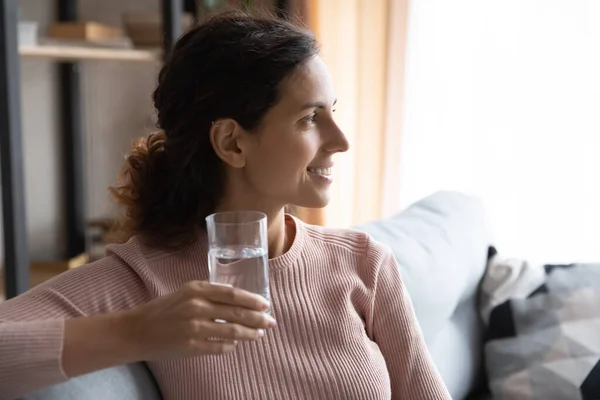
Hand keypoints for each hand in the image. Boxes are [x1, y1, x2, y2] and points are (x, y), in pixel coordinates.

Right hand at [121, 281, 275, 359]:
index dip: (252, 300)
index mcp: (197, 289)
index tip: (266, 305)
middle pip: (236, 313)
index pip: (232, 294)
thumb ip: (209, 294)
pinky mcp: (191, 347)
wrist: (137, 330)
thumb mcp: (186, 293)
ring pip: (232, 332)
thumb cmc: (163, 310)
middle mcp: (197, 306)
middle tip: (271, 322)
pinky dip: (231, 347)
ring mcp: (194, 328)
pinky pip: (219, 348)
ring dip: (249, 334)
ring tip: (259, 334)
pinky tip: (236, 345)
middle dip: (258, 318)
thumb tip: (239, 301)